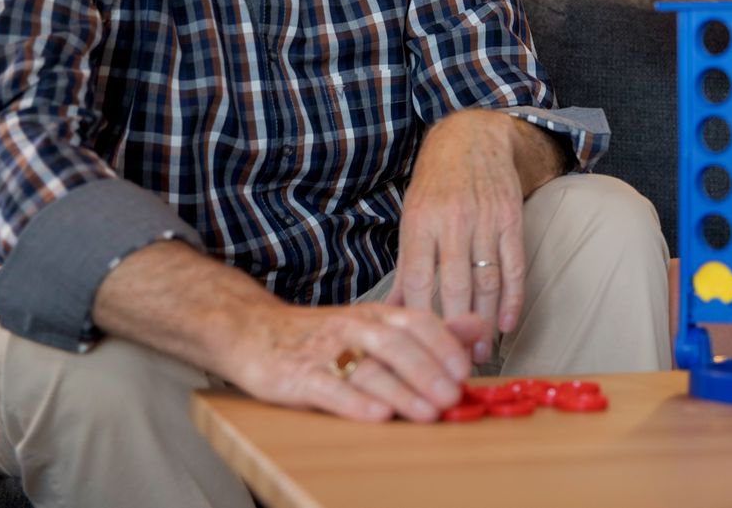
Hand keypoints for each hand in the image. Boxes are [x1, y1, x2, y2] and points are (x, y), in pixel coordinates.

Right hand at [233, 300, 485, 422]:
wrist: (253, 331)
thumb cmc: (323, 336)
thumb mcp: (373, 326)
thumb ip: (426, 331)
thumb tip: (478, 328)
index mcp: (374, 315)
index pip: (416, 322)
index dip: (444, 345)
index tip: (465, 369)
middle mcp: (352, 328)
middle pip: (396, 344)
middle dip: (427, 371)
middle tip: (452, 395)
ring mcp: (324, 351)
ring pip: (367, 368)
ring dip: (401, 391)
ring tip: (427, 411)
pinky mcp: (297, 376)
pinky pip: (329, 389)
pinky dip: (354, 403)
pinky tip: (377, 416)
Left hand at [389, 110, 527, 363]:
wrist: (472, 138)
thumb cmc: (435, 184)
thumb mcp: (411, 217)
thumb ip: (407, 265)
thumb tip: (393, 311)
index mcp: (420, 222)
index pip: (421, 280)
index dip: (423, 319)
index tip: (423, 351)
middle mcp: (453, 220)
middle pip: (456, 285)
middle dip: (457, 328)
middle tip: (458, 363)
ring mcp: (485, 218)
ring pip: (488, 280)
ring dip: (487, 321)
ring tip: (483, 351)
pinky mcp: (512, 218)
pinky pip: (515, 265)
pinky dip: (513, 298)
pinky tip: (509, 324)